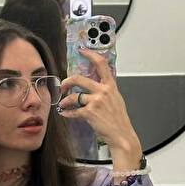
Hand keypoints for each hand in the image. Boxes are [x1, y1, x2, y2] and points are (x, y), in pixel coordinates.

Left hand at [58, 47, 142, 167]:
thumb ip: (106, 90)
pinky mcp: (89, 113)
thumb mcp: (116, 99)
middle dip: (66, 82)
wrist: (121, 135)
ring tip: (63, 104)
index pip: (101, 64)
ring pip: (73, 96)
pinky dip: (67, 113)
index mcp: (110, 86)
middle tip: (63, 86)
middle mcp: (103, 91)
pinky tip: (65, 114)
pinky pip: (73, 111)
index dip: (90, 54)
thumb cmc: (118, 119)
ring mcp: (96, 102)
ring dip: (65, 101)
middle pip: (78, 79)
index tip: (81, 50)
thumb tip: (94, 84)